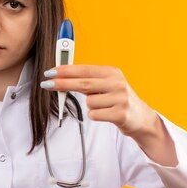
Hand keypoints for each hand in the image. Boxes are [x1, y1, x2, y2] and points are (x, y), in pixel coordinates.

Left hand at [40, 65, 157, 137]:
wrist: (141, 118)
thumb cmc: (118, 99)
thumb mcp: (106, 84)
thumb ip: (88, 80)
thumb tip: (61, 76)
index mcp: (112, 72)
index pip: (84, 69)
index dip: (66, 70)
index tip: (50, 72)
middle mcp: (117, 83)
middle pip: (83, 83)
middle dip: (62, 83)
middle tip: (46, 83)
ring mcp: (120, 98)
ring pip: (89, 102)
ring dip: (91, 106)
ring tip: (104, 106)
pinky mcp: (120, 114)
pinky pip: (94, 115)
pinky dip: (96, 116)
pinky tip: (107, 114)